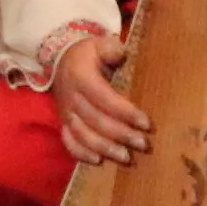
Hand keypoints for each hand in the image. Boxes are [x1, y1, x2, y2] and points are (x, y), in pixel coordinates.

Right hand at [52, 31, 154, 166]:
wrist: (60, 60)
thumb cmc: (87, 55)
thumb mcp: (98, 44)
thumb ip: (110, 49)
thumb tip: (121, 54)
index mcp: (81, 77)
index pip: (104, 98)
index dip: (125, 113)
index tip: (146, 124)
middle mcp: (71, 97)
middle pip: (96, 121)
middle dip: (121, 135)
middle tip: (143, 144)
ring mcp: (65, 112)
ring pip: (83, 135)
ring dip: (106, 149)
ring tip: (127, 158)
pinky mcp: (63, 122)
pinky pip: (69, 141)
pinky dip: (82, 153)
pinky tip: (99, 161)